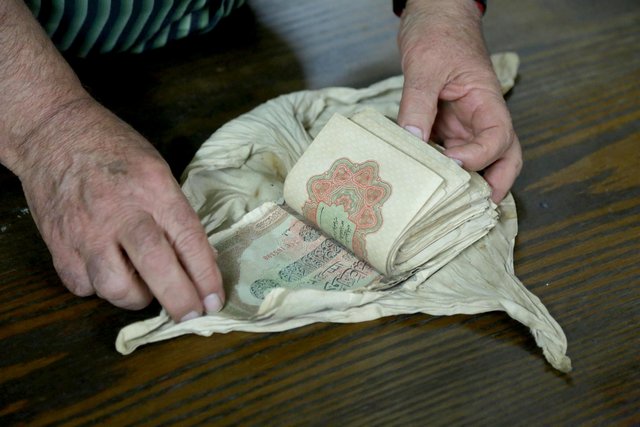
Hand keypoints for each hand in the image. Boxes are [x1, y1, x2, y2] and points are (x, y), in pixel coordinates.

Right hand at [19, 100, 224, 321]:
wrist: (53, 134)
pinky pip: (84, 287)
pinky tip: (107, 272)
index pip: (188, 238)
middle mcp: (120, 212)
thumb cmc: (114, 150)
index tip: (215, 300)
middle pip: (155, 265)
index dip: (205, 275)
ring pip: (115, 287)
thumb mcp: (157, 171)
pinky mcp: (58, 246)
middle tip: (191, 314)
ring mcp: (85, 232)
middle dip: (179, 298)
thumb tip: (199, 259)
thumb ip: (175, 214)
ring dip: (136, 297)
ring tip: (143, 286)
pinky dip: (100, 288)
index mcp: (153, 189)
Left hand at [396, 0, 521, 202]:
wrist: (434, 15)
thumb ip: (417, 104)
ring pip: (475, 160)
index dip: (479, 157)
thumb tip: (410, 140)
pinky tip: (423, 182)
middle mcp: (479, 117)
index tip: (451, 161)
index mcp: (486, 101)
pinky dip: (440, 170)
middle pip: (503, 157)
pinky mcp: (444, 125)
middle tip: (476, 208)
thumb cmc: (438, 31)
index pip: (499, 138)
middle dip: (496, 184)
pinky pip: (447, 152)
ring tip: (446, 204)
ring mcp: (462, 124)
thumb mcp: (424, 66)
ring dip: (466, 182)